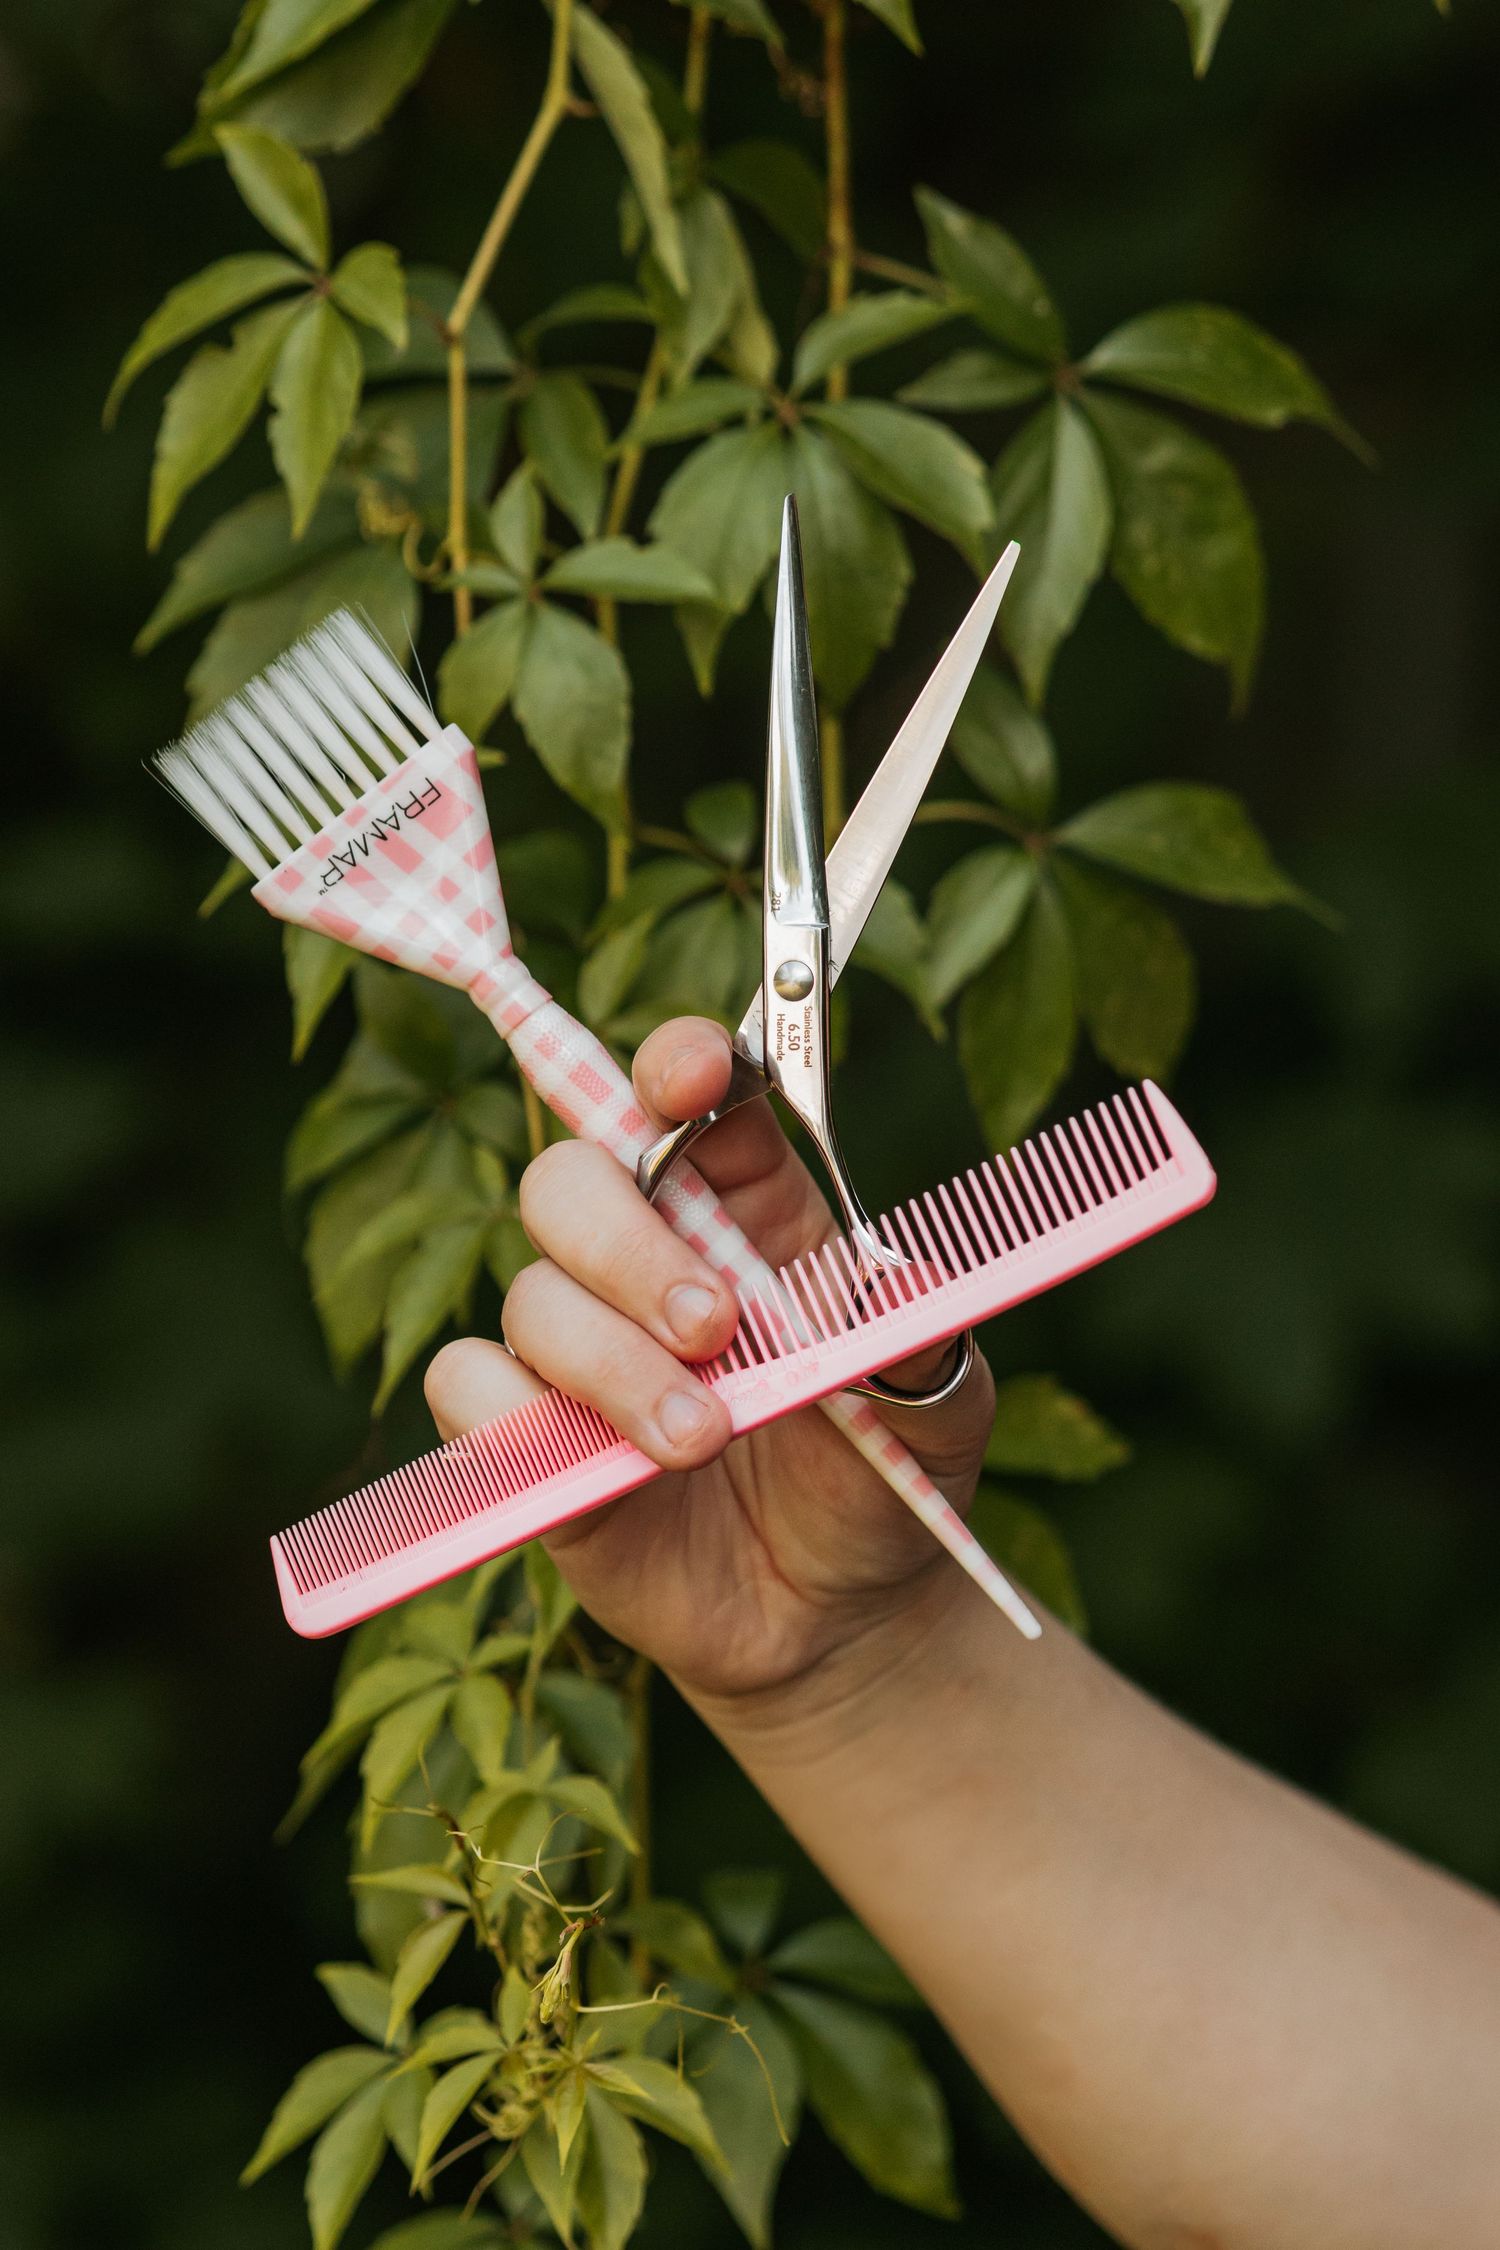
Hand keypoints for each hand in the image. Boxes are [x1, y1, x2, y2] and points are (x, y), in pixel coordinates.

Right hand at [425, 1015, 994, 1711]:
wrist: (839, 1618)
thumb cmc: (883, 1479)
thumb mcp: (937, 1410)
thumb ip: (920, 1347)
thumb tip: (905, 1284)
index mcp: (749, 1213)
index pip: (689, 1103)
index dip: (678, 1066)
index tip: (695, 1075)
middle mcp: (650, 1262)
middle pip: (572, 1179)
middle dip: (629, 1245)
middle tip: (714, 1328)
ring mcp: (581, 1348)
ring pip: (530, 1297)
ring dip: (614, 1367)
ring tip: (704, 1443)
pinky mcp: (529, 1439)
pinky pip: (467, 1384)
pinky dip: (516, 1420)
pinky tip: (608, 1473)